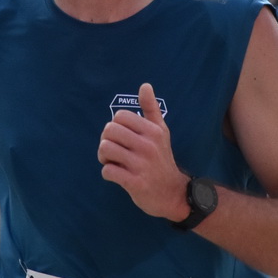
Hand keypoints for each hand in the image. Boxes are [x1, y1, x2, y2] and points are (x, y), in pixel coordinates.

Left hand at [97, 83, 187, 221]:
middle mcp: (148, 146)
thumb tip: (145, 85)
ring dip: (104, 157)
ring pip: (105, 149)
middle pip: (109, 130)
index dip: (114, 126)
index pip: (119, 116)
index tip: (120, 138)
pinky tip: (117, 175)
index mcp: (153, 131)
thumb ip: (151, 109)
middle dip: (106, 141)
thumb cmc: (162, 158)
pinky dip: (108, 173)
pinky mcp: (135, 183)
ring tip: (113, 162)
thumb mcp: (161, 132)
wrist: (173, 192)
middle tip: (113, 151)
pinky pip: (108, 171)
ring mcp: (142, 165)